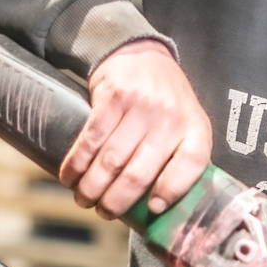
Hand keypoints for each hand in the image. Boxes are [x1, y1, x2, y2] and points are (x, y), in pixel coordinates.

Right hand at [61, 39, 210, 219]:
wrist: (142, 55)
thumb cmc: (165, 102)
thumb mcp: (185, 125)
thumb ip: (178, 159)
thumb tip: (154, 208)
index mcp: (196, 128)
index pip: (192, 164)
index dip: (171, 191)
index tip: (152, 209)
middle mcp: (171, 116)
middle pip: (141, 172)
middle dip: (116, 201)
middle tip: (104, 212)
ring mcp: (141, 105)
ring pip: (111, 160)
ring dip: (92, 187)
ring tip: (84, 198)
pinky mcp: (113, 96)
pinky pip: (91, 139)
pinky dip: (77, 163)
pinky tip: (70, 176)